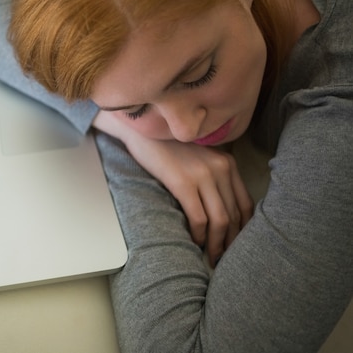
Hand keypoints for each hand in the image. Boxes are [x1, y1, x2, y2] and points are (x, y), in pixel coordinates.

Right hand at [93, 111, 253, 266]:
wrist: (142, 129)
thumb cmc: (167, 146)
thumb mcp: (199, 156)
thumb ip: (213, 174)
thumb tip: (218, 206)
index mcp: (227, 163)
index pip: (245, 203)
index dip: (243, 229)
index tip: (236, 244)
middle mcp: (221, 168)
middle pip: (234, 214)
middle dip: (230, 241)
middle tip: (224, 258)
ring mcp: (203, 175)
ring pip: (219, 220)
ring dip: (216, 244)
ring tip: (212, 257)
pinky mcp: (183, 182)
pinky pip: (198, 217)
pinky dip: (199, 235)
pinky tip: (195, 243)